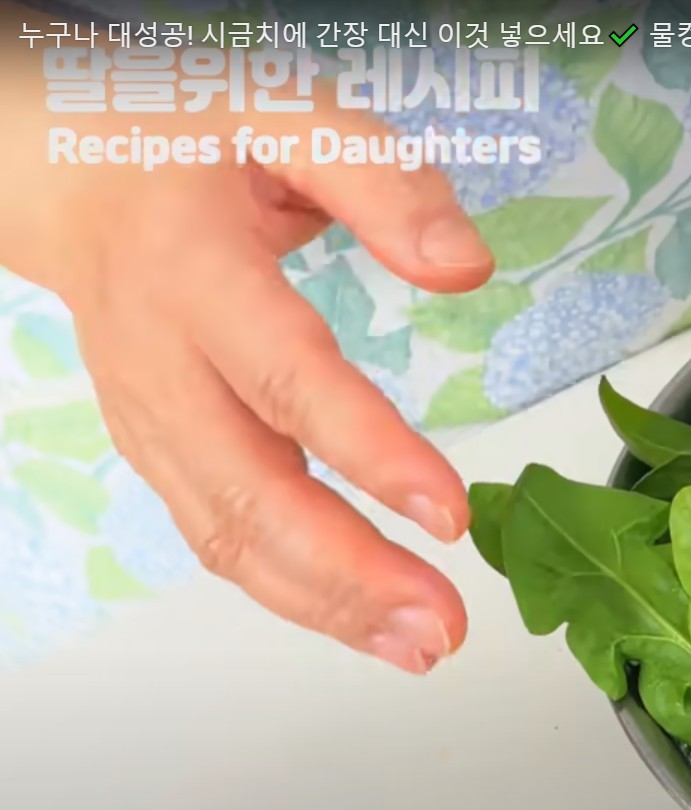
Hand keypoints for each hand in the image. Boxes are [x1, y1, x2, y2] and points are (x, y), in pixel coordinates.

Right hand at [1, 50, 489, 674]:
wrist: (58, 165)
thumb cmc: (185, 140)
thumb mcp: (289, 117)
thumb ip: (383, 183)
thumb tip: (466, 268)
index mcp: (195, 271)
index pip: (287, 378)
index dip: (368, 451)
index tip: (447, 512)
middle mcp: (161, 361)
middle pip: (248, 489)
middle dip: (350, 572)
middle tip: (442, 622)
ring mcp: (149, 418)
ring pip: (226, 533)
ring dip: (324, 604)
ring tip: (419, 646)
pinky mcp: (156, 451)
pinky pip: (218, 535)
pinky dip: (290, 591)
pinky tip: (362, 621)